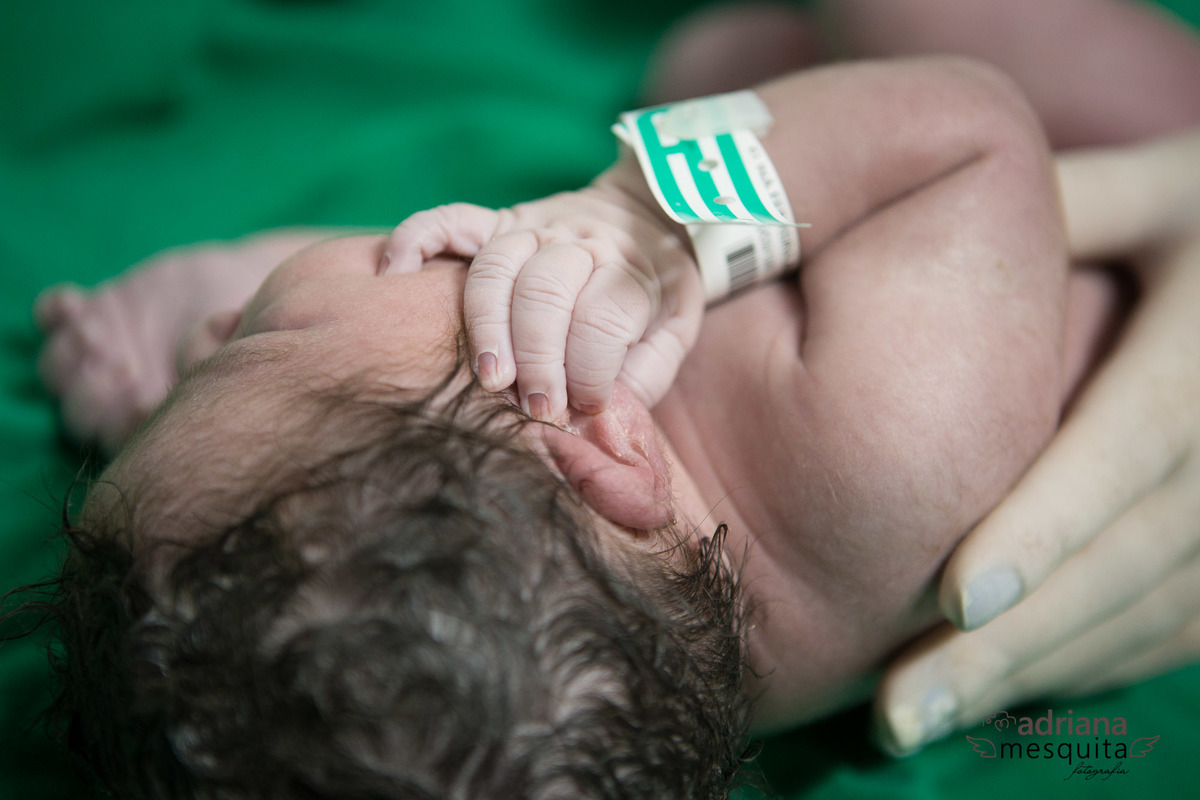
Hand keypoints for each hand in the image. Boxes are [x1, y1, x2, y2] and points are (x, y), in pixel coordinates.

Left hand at [36, 229, 334, 452]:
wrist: (250, 284)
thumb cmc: (264, 330)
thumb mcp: (254, 355)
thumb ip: (226, 374)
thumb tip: (201, 380)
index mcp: (162, 420)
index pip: (131, 441)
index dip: (130, 427)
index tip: (147, 404)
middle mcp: (122, 398)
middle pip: (84, 415)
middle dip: (94, 395)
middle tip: (122, 368)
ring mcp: (102, 355)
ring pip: (60, 371)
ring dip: (72, 354)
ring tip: (95, 334)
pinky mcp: (92, 314)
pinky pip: (52, 320)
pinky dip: (55, 313)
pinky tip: (74, 303)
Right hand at [380, 180, 704, 419]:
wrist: (649, 213)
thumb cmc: (655, 290)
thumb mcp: (676, 331)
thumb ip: (645, 375)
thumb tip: (598, 425)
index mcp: (628, 268)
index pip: (603, 317)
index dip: (591, 371)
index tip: (586, 408)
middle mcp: (576, 240)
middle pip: (545, 292)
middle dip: (538, 359)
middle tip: (538, 409)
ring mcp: (531, 227)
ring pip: (495, 266)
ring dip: (487, 326)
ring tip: (491, 379)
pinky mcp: (496, 220)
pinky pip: (445, 219)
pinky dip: (413, 241)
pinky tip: (396, 277)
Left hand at [874, 132, 1199, 754]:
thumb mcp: (1156, 191)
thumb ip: (1068, 204)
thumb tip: (927, 213)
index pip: (1130, 444)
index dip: (1048, 524)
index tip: (954, 598)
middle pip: (1134, 557)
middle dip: (1019, 642)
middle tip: (903, 710)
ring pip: (1156, 610)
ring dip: (1043, 670)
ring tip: (926, 714)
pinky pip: (1180, 627)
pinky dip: (1092, 663)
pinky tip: (1008, 687)